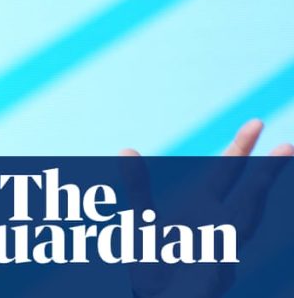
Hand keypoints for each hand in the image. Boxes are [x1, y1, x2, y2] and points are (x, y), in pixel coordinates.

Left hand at [120, 119, 292, 296]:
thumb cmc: (154, 262)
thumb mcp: (142, 220)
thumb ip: (138, 187)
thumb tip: (125, 149)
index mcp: (203, 208)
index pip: (227, 173)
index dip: (241, 148)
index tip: (256, 122)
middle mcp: (219, 227)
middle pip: (248, 197)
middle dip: (265, 174)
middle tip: (289, 145)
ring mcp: (222, 253)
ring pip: (242, 227)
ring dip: (252, 205)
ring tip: (270, 175)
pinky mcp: (214, 280)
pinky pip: (218, 268)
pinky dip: (218, 262)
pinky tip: (216, 261)